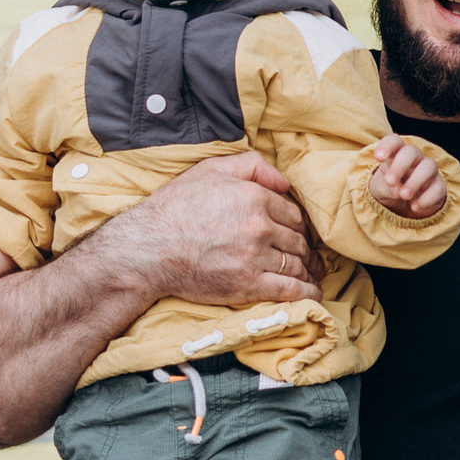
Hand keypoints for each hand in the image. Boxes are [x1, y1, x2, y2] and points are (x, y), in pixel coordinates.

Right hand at [94, 152, 320, 305]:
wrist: (147, 249)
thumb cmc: (174, 208)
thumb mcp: (210, 170)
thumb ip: (251, 166)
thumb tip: (284, 181)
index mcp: (254, 197)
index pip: (292, 213)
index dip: (297, 225)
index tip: (298, 234)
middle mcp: (259, 226)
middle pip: (297, 240)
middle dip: (306, 249)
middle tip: (310, 257)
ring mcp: (254, 257)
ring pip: (295, 264)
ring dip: (309, 270)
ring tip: (312, 275)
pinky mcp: (247, 284)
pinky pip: (289, 289)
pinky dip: (306, 291)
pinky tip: (313, 292)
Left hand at [367, 134, 446, 218]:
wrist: (402, 208)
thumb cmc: (388, 190)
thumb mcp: (379, 189)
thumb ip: (384, 187)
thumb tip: (397, 190)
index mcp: (395, 155)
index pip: (394, 141)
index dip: (387, 146)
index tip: (378, 158)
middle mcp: (414, 159)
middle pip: (411, 151)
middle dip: (400, 166)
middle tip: (389, 181)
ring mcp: (428, 172)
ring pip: (429, 166)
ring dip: (415, 181)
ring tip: (404, 196)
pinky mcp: (438, 187)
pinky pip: (438, 188)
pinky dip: (426, 199)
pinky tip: (414, 207)